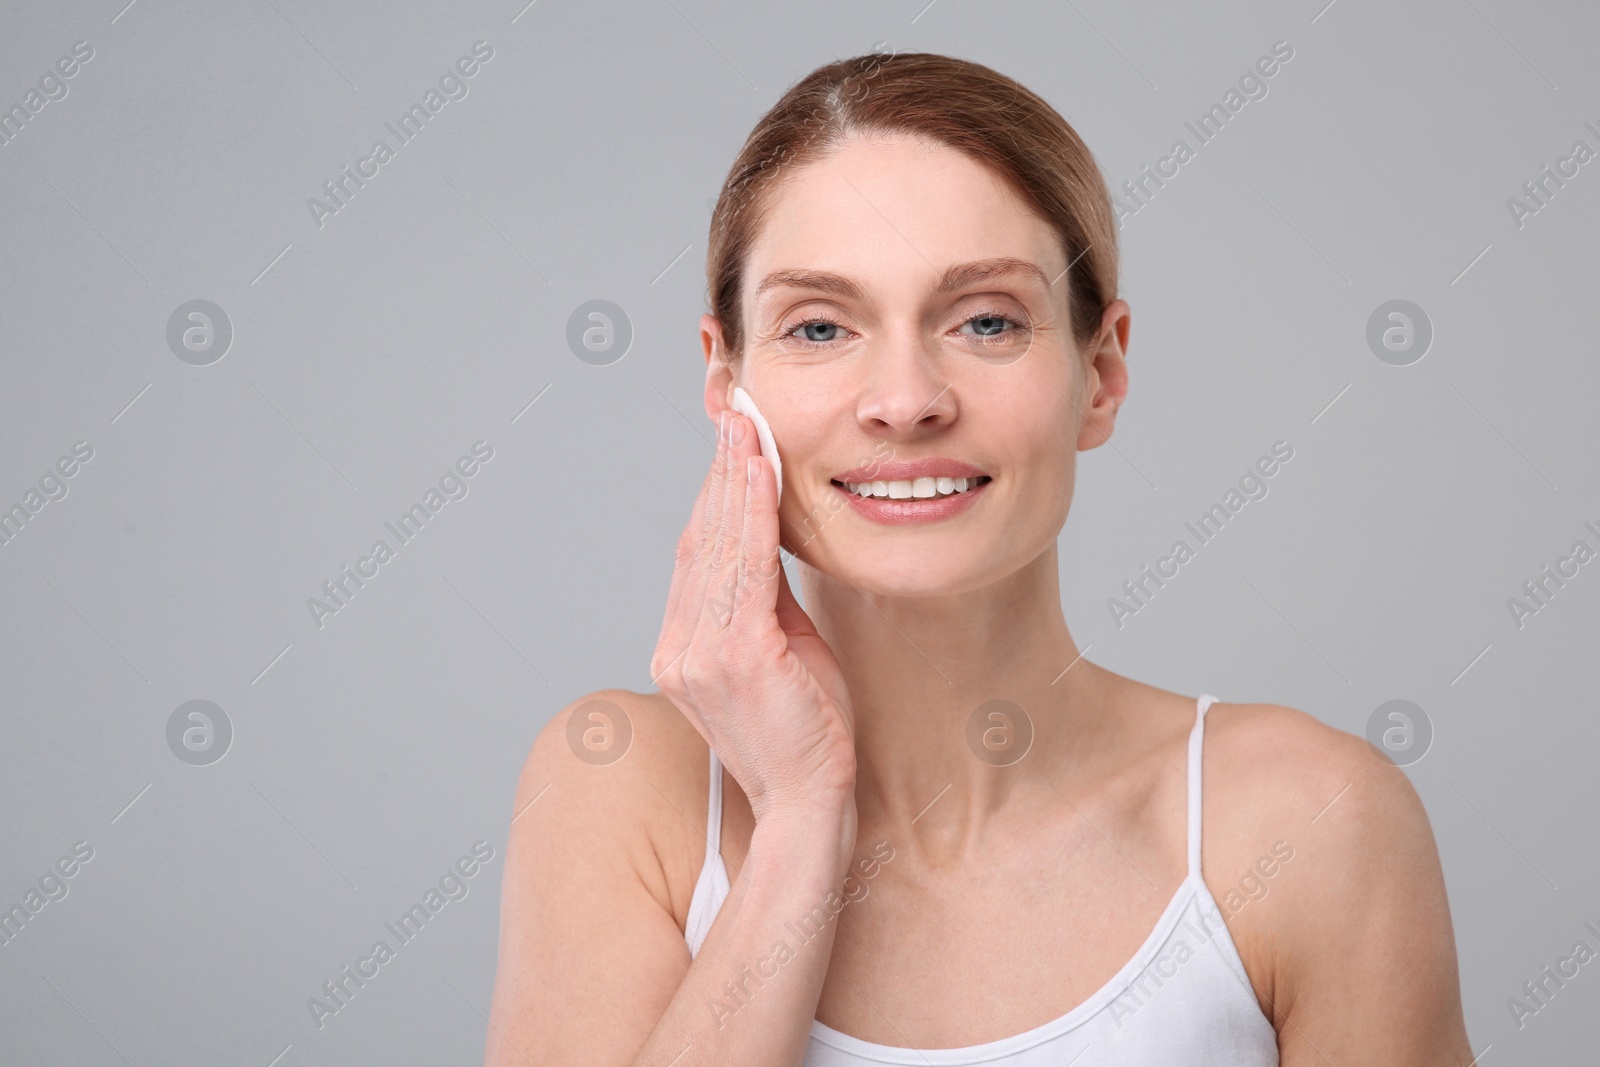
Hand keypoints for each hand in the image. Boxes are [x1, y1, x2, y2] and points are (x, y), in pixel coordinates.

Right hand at [651, 408, 856, 823]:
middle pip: (701, 539)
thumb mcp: (783, 655)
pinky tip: (761, 472)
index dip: (714, 496)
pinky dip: (754, 513)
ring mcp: (699, 652)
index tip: (733, 446)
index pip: (698, 555)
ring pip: (720, 544)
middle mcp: (678, 648)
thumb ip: (766, 603)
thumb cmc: (805, 736)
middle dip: (721, 472)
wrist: (809, 805)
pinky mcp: (735, 654)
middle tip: (736, 415)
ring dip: (736, 478)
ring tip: (747, 426)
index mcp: (682, 650)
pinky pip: (746, 565)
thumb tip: (773, 546)